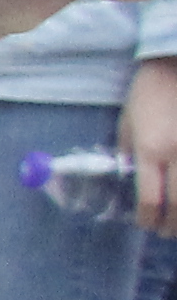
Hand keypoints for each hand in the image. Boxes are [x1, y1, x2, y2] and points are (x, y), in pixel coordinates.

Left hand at [129, 58, 176, 237]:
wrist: (176, 66)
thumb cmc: (149, 93)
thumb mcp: (127, 123)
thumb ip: (128, 153)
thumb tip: (129, 180)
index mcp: (150, 150)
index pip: (150, 200)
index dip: (148, 219)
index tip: (146, 224)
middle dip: (172, 226)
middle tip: (167, 233)